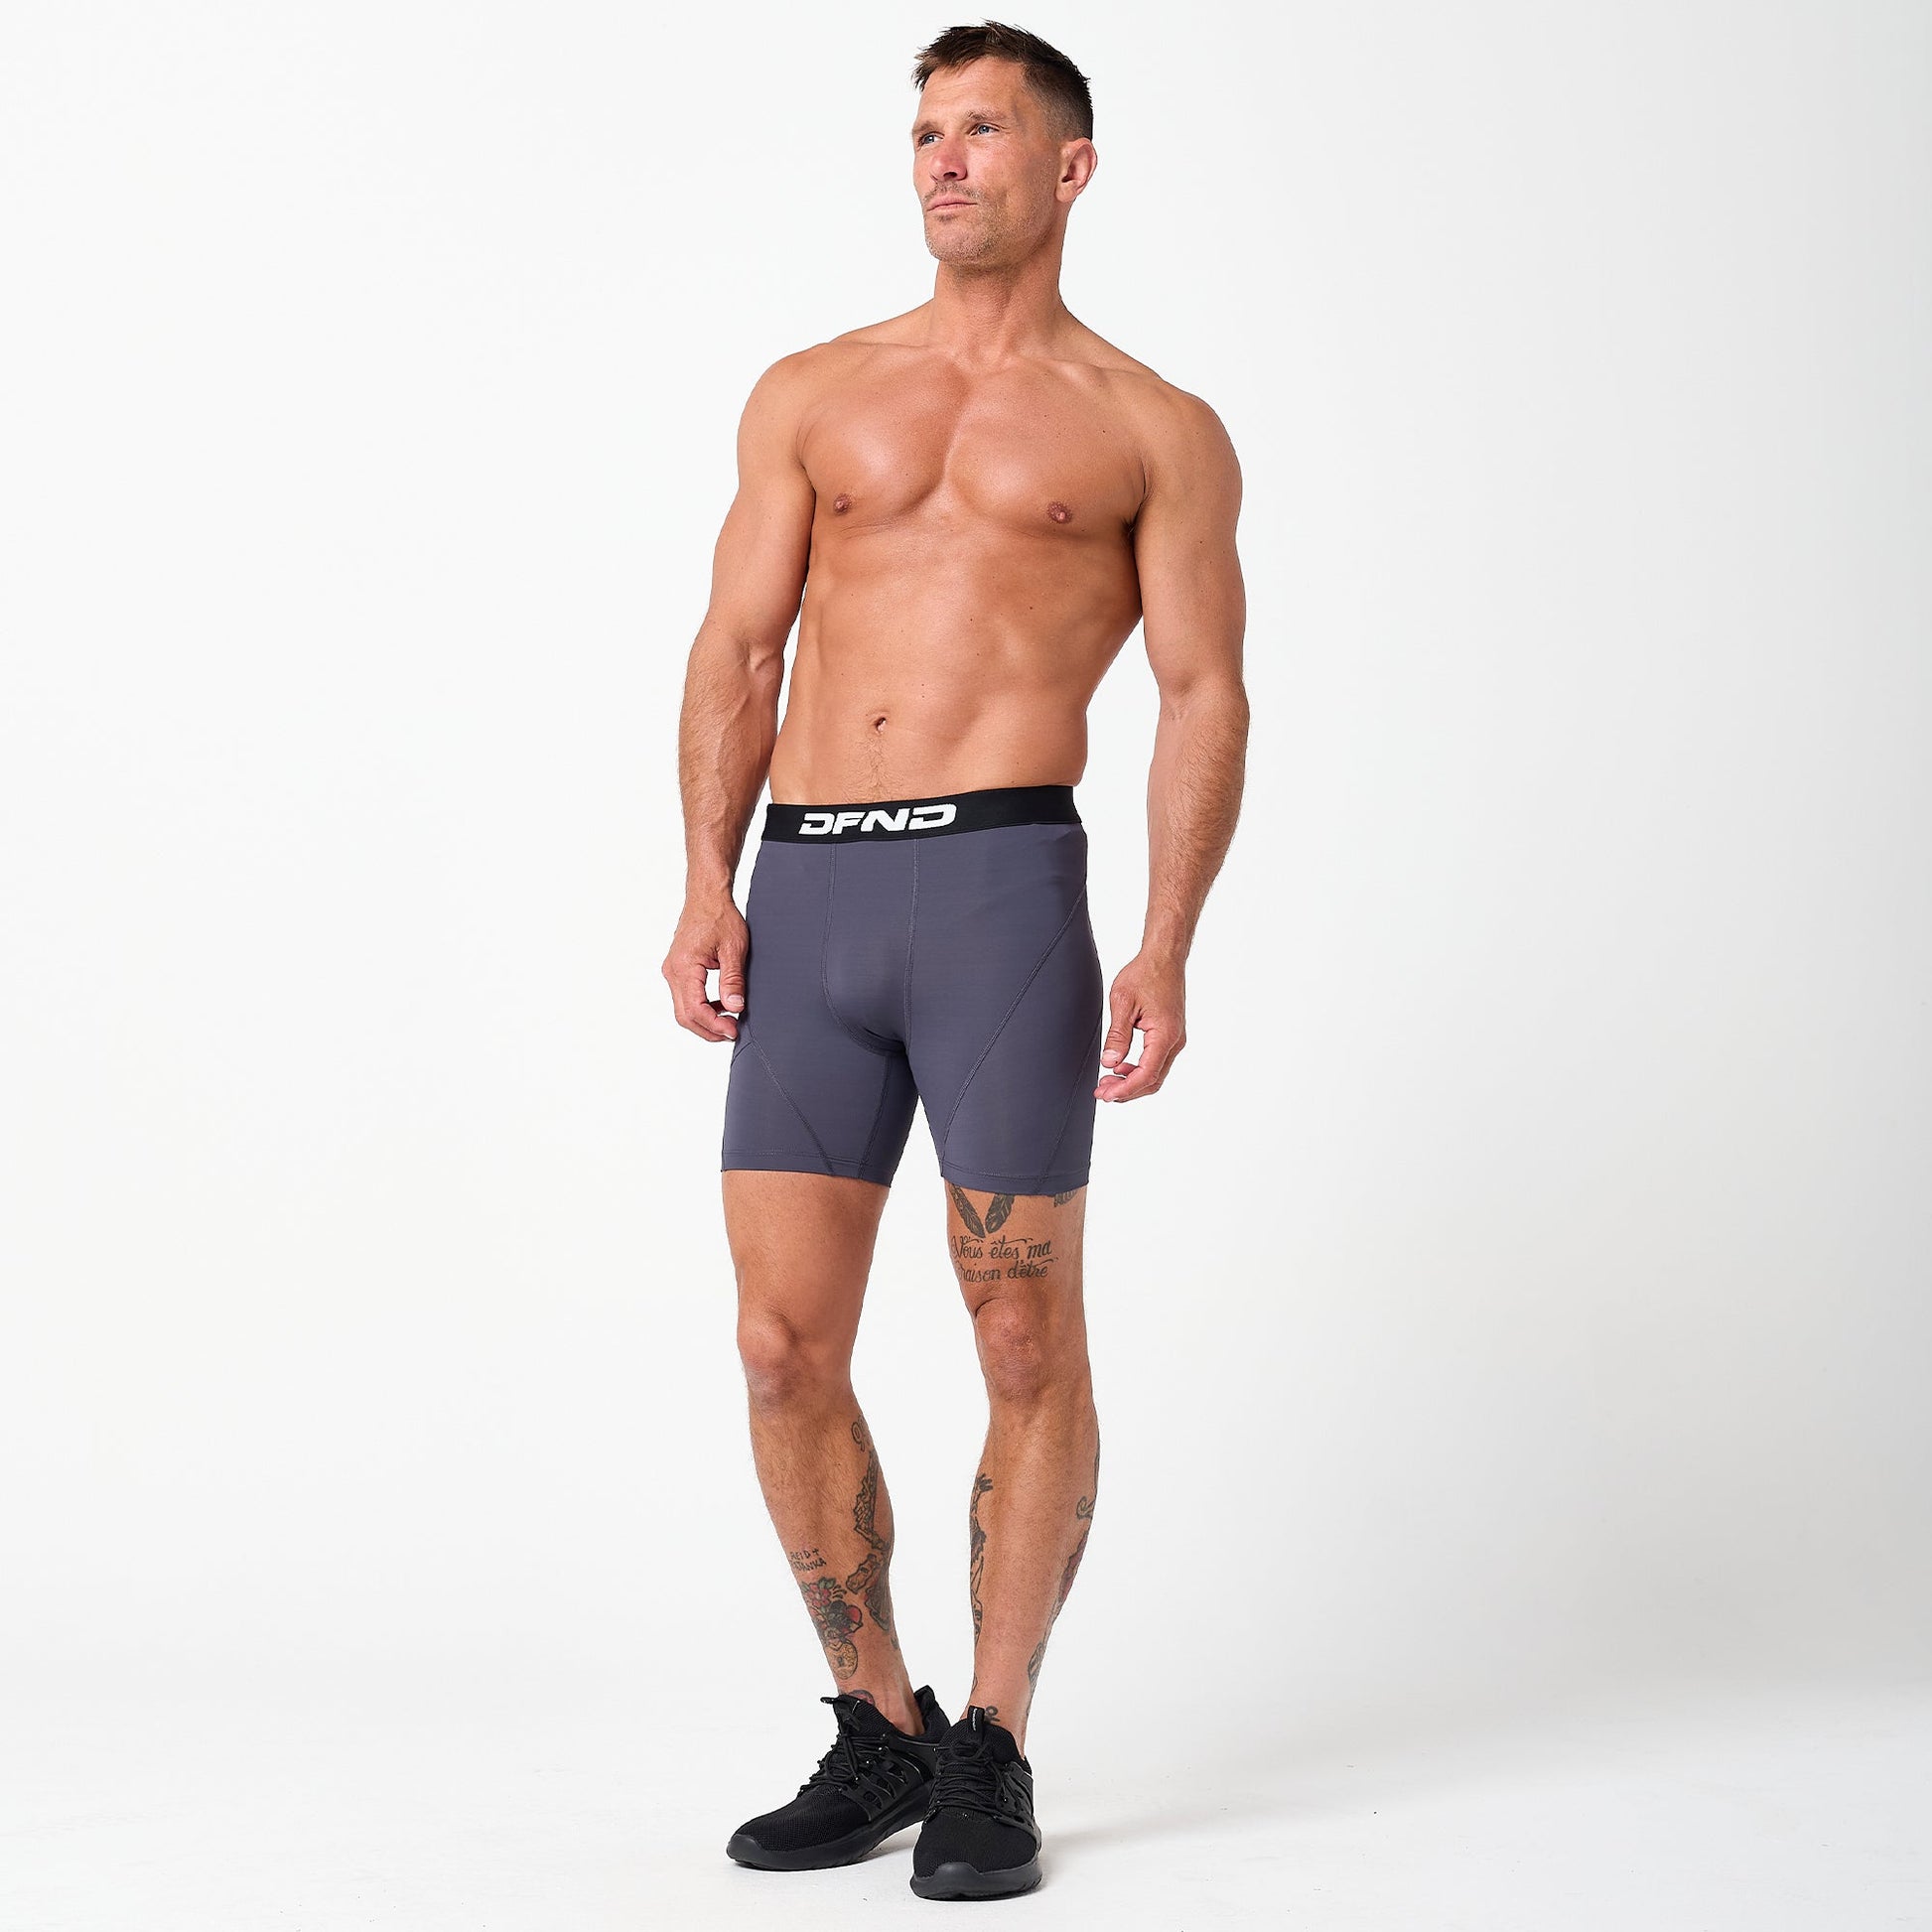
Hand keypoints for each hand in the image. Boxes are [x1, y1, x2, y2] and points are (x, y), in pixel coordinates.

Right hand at [662, 898, 749, 1041]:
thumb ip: (732, 980)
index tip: (733, 1030)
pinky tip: (720, 1006)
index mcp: (684, 967)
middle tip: (732, 1032)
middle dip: (708, 1030)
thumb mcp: (733, 948)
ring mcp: (672, 971)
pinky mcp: (677, 970)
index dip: (715, 1025)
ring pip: (683, 1009)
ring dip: (705, 1021)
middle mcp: (673, 971)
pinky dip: (701, 1008)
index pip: (695, 1009)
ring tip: (729, 1022)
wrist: (706, 897)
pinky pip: (685, 997)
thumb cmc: (719, 916)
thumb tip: (734, 1007)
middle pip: (685, 1015)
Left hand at [1095, 953, 1186, 1101]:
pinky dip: (1139, 1070)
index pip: (1146, 1074)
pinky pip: (1156, 1061)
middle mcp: (1175, 1040)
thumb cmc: (1145, 973)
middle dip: (1127, 1090)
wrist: (1164, 957)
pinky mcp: (1171, 1035)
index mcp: (1165, 1034)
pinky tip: (1121, 1067)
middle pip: (1153, 1080)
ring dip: (1132, 1081)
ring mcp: (1175, 1039)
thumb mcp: (1122, 1002)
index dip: (1124, 1089)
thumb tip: (1109, 1063)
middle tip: (1101, 1092)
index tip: (1105, 1094)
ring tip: (1107, 1081)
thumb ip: (1117, 1036)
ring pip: (1156, 1073)